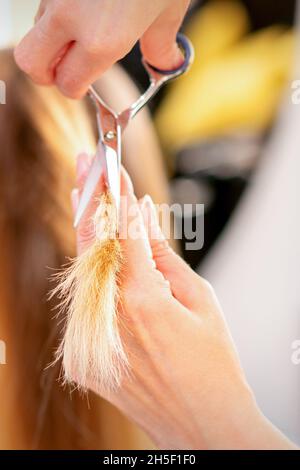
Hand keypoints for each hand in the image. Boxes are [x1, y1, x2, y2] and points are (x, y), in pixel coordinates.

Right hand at [15, 0, 189, 98]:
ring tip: (81, 30)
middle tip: (66, 69)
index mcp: (101, 40)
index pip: (67, 84)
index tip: (82, 85)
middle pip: (30, 63)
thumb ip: (161, 46)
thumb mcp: (169, 10)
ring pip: (36, 29)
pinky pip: (43, 0)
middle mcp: (70, 18)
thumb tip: (164, 63)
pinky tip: (84, 4)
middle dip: (46, 73)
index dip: (74, 89)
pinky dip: (57, 10)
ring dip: (52, 39)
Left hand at [71, 154, 295, 449]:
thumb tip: (144, 219)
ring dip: (88, 235)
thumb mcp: (200, 300)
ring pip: (84, 273)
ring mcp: (89, 341)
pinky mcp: (82, 358)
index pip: (125, 231)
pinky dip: (95, 278)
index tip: (113, 169)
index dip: (120, 197)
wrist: (203, 425)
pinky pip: (85, 306)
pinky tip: (99, 254)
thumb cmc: (213, 362)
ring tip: (86, 197)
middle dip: (88, 199)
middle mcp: (109, 318)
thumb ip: (163, 257)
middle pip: (91, 244)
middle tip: (84, 165)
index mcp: (144, 299)